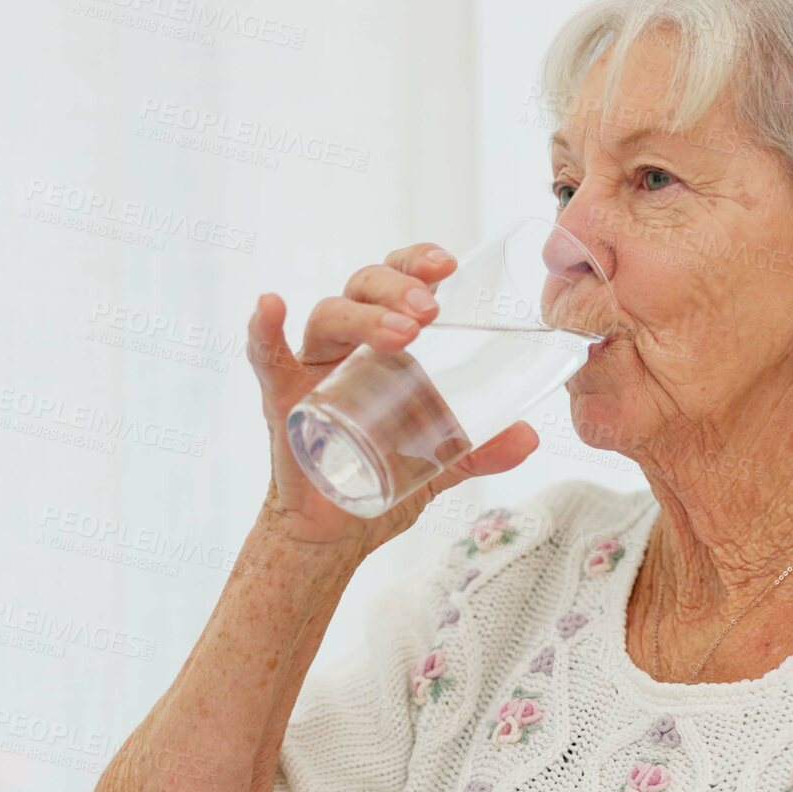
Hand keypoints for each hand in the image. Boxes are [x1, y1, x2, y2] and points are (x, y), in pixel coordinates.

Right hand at [245, 243, 539, 551]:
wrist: (338, 529)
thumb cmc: (386, 475)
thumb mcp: (444, 460)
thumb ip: (483, 447)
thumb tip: (529, 437)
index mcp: (385, 342)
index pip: (398, 282)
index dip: (417, 261)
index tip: (449, 263)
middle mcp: (346, 344)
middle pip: (364, 288)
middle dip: (398, 288)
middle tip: (431, 310)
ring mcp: (311, 367)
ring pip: (329, 315)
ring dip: (363, 314)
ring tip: (402, 332)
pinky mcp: (280, 398)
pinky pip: (265, 354)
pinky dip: (263, 329)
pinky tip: (271, 305)